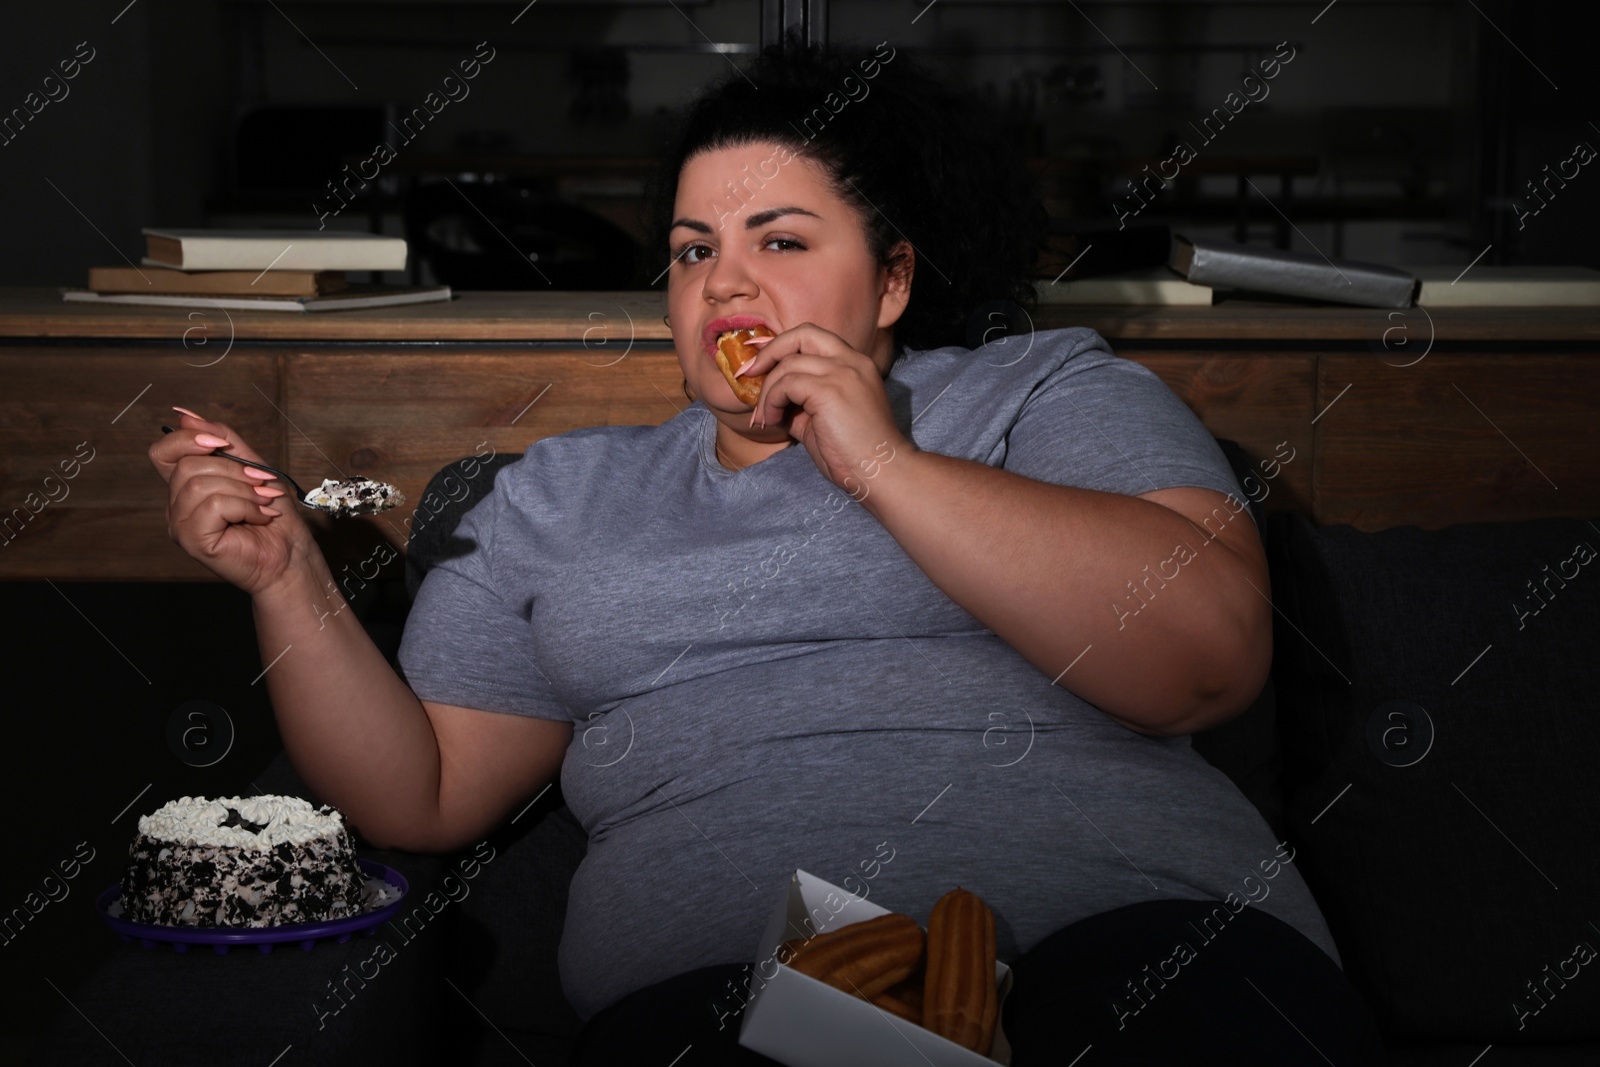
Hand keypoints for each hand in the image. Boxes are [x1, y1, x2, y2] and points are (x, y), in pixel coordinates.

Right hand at [148, 408, 316, 594]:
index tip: (222, 444)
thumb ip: (222, 440)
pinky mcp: (192, 540)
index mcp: (186, 487)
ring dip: (243, 490)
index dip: (188, 439)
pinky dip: (244, 506)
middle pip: (187, 465)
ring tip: (263, 503)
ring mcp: (180, 525)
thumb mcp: (252, 466)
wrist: (291, 555)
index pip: (162, 453)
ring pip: (199, 484)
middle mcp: (176, 506)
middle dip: (233, 470)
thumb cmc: (273, 515)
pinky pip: (212, 505)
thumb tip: (185, 416)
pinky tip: (259, 518)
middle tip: (261, 485)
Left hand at [738, 324, 911, 497]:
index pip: (813, 337)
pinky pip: (786, 384)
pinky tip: (772, 421)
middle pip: (801, 334)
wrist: (881, 472)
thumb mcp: (821, 419)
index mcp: (855, 364)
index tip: (758, 361)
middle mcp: (851, 361)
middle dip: (769, 351)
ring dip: (767, 392)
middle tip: (748, 374)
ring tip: (764, 418)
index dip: (782, 345)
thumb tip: (768, 399)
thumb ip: (800, 402)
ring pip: (788, 364)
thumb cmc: (854, 453)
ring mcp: (842, 372)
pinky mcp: (830, 389)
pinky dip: (771, 401)